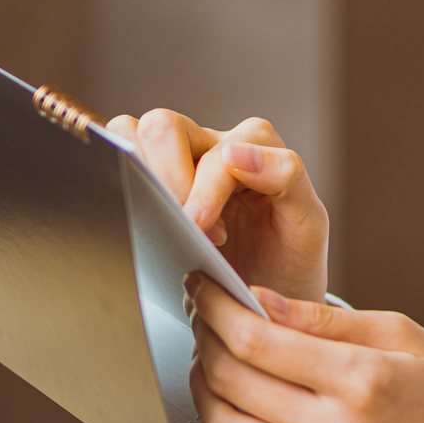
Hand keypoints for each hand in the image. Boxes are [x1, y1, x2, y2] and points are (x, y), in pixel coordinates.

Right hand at [105, 109, 327, 302]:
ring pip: (129, 131)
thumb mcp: (307, 224)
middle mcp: (213, 141)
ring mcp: (176, 157)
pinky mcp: (148, 177)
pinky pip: (116, 154)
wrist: (268, 296)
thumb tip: (236, 153)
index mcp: (256, 144)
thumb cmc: (289, 260)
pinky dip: (118, 176)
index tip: (211, 237)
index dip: (206, 194)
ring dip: (139, 176)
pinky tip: (143, 218)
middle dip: (167, 181)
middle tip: (189, 229)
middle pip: (162, 126)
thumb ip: (288, 178)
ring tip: (165, 222)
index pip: (216, 153)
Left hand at [136, 277, 423, 422]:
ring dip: (195, 397)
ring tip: (196, 364)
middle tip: (195, 318)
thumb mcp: (398, 332)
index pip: (258, 341)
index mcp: (359, 379)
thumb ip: (321, 319)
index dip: (215, 310)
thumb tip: (255, 302)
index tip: (198, 287)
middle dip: (201, 344)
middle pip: (232, 384)